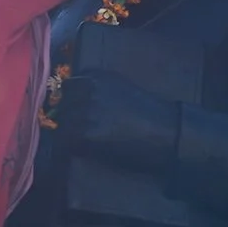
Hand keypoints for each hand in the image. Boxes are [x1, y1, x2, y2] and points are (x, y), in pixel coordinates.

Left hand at [54, 72, 178, 168]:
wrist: (165, 131)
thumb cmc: (148, 112)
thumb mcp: (121, 87)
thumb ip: (98, 87)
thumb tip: (76, 96)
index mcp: (95, 75)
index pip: (69, 87)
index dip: (73, 102)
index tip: (81, 112)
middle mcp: (86, 89)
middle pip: (63, 107)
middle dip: (70, 119)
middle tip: (87, 132)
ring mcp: (83, 111)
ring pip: (63, 125)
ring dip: (71, 135)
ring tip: (90, 143)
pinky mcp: (84, 134)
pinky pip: (66, 142)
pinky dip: (73, 148)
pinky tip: (90, 151)